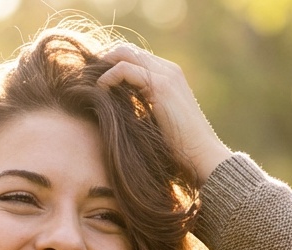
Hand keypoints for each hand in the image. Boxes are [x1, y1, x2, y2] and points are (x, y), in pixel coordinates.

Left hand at [98, 45, 232, 184]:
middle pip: (127, 50)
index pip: (135, 58)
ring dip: (104, 67)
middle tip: (89, 79)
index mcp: (170, 76)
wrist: (203, 156)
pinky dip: (108, 77)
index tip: (97, 82)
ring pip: (124, 54)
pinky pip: (124, 69)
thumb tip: (115, 108)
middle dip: (105, 62)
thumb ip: (141, 107)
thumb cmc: (180, 147)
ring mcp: (166, 75)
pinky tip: (100, 90)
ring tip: (92, 84)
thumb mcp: (157, 121)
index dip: (113, 65)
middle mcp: (169, 70)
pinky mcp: (161, 85)